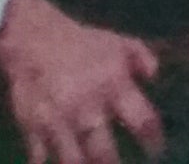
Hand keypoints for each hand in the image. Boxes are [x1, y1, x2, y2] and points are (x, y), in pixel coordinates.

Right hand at [0, 0, 164, 163]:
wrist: (33, 38)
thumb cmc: (82, 42)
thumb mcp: (119, 43)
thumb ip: (143, 58)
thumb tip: (155, 78)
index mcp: (113, 86)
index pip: (142, 121)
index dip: (153, 140)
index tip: (156, 150)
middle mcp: (87, 108)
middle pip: (104, 151)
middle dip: (114, 163)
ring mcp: (58, 120)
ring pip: (72, 158)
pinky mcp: (32, 125)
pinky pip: (39, 155)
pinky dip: (46, 162)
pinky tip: (52, 163)